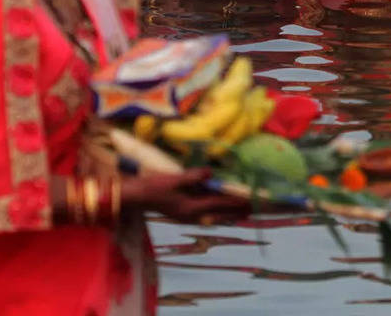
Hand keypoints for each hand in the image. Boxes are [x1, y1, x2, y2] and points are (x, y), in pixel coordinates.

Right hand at [121, 168, 250, 223]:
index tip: (250, 200)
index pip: (219, 203)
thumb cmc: (154, 186)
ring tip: (242, 213)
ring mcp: (188, 217)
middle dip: (237, 211)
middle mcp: (192, 216)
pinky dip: (217, 214)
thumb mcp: (173, 179)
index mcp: (191, 208)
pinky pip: (206, 216)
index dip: (235, 201)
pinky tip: (220, 213)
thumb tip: (210, 172)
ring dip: (229, 214)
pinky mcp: (183, 214)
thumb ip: (193, 176)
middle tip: (253, 209)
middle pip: (220, 213)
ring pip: (215, 216)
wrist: (136, 197)